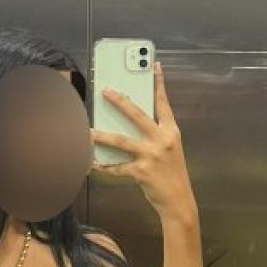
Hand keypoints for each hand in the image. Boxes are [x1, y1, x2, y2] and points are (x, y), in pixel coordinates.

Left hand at [90, 62, 196, 218]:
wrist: (179, 200)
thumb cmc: (172, 173)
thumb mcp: (170, 149)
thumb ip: (156, 134)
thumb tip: (132, 121)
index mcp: (171, 132)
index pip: (164, 103)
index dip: (159, 84)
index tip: (154, 66)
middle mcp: (161, 140)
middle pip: (138, 115)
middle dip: (121, 102)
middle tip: (106, 90)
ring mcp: (151, 156)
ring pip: (121, 141)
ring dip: (102, 135)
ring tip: (87, 131)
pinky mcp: (141, 171)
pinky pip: (117, 167)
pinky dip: (102, 166)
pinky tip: (90, 163)